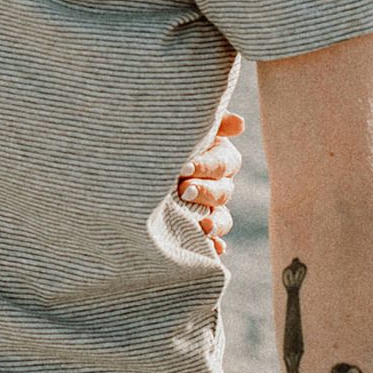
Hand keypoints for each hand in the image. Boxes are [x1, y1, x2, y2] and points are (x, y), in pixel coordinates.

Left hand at [174, 112, 244, 255]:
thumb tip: (240, 124)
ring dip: (215, 223)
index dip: (206, 166)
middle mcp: (217, 183)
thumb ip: (211, 122)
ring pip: (222, 218)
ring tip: (203, 227)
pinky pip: (211, 240)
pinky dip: (213, 246)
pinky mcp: (196, 227)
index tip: (183, 169)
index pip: (223, 162)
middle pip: (223, 192)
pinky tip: (213, 250)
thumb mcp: (179, 123)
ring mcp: (208, 208)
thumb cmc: (162, 132)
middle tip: (183, 192)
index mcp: (218, 156)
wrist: (132, 156)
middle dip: (205, 193)